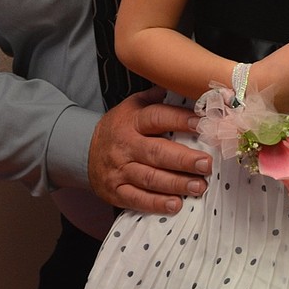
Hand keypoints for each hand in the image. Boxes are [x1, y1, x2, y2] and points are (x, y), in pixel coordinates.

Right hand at [87, 88, 211, 214]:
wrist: (83, 151)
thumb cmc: (118, 128)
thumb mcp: (131, 106)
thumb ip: (154, 98)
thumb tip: (179, 84)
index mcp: (132, 121)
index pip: (157, 118)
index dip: (180, 120)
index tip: (202, 124)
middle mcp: (125, 145)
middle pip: (156, 153)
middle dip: (183, 160)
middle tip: (206, 164)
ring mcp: (119, 170)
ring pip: (149, 178)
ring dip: (176, 183)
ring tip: (199, 186)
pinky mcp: (115, 191)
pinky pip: (137, 199)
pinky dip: (156, 203)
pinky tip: (175, 204)